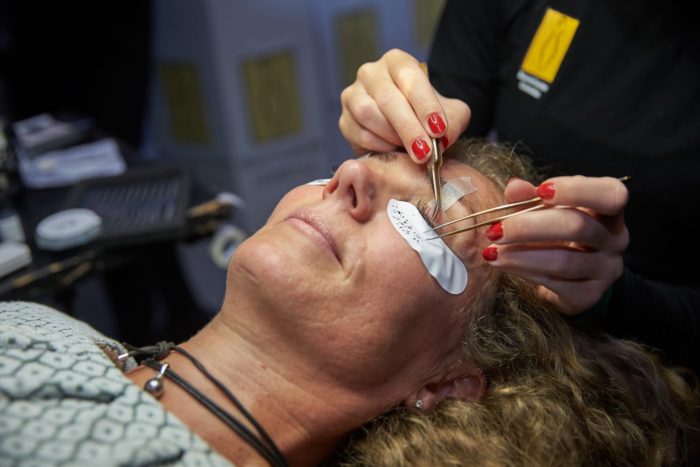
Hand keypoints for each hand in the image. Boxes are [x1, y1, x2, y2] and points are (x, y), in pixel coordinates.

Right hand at [339, 49, 470, 162]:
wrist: (407, 130)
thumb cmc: (427, 116)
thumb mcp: (450, 114)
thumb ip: (454, 121)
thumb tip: (443, 138)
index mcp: (397, 62)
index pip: (410, 78)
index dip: (425, 105)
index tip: (438, 130)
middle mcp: (370, 73)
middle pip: (387, 98)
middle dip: (409, 128)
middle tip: (425, 152)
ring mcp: (353, 95)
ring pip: (368, 114)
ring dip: (393, 137)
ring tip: (412, 152)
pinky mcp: (344, 120)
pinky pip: (358, 133)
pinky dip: (378, 146)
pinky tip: (394, 151)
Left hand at [482, 176, 628, 314]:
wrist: (573, 277)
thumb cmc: (560, 234)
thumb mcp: (548, 210)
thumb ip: (531, 197)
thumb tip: (514, 187)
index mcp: (609, 210)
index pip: (610, 195)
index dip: (577, 190)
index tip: (541, 190)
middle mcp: (614, 239)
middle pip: (577, 227)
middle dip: (530, 227)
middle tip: (495, 230)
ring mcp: (605, 270)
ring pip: (563, 261)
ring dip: (521, 255)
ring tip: (492, 252)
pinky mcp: (589, 294)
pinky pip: (555, 283)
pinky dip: (525, 272)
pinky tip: (504, 265)